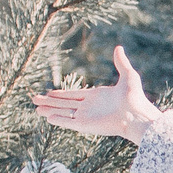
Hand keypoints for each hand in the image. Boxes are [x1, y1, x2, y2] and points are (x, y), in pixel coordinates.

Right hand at [33, 46, 162, 141]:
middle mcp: (89, 107)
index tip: (50, 92)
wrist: (137, 115)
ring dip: (49, 110)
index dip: (62, 94)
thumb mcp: (128, 76)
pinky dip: (58, 120)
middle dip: (50, 101)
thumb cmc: (135, 97)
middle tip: (35, 99)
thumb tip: (119, 47)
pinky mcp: (85, 125)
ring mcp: (86, 117)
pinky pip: (68, 122)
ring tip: (36, 108)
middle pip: (64, 104)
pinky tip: (47, 118)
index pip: (74, 95)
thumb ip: (121, 63)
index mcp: (97, 97)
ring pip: (63, 112)